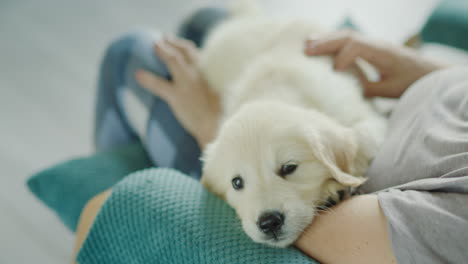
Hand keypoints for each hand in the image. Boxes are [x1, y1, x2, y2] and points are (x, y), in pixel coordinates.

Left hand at [135, 37, 219, 147]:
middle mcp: (200, 73)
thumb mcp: (219, 96)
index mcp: (211, 73)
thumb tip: (202, 85)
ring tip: (154, 45)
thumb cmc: (221, 116)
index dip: (185, 46)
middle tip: (163, 39)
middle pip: (186, 50)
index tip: (177, 42)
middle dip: (173, 42)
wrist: (219, 128)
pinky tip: (138, 75)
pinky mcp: (178, 96)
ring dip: (163, 50)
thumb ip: (210, 85)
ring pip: (173, 59)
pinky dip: (147, 78)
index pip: (197, 53)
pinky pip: (159, 85)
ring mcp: (188, 83)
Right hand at [304, 30, 444, 97]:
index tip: (333, 71)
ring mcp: (373, 43)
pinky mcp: (371, 47)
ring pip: (347, 35)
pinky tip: (321, 44)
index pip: (357, 46)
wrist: (430, 73)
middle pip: (347, 36)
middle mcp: (376, 43)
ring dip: (327, 39)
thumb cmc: (413, 82)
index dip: (342, 56)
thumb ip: (369, 90)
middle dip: (326, 43)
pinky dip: (333, 41)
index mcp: (383, 53)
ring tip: (308, 44)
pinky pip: (349, 39)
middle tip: (306, 50)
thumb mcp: (391, 90)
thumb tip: (345, 93)